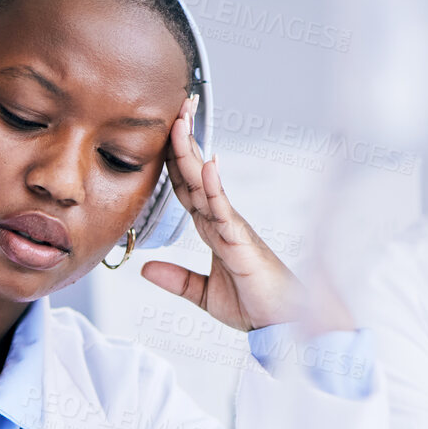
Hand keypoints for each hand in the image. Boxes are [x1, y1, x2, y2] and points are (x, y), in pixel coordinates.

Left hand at [141, 96, 305, 330]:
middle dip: (183, 140)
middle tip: (176, 105)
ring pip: (205, 185)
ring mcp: (233, 228)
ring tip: (180, 122)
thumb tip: (146, 269)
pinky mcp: (242, 242)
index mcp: (212, 229)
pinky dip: (214, 188)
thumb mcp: (205, 294)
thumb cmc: (254, 304)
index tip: (163, 130)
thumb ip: (177, 279)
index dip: (173, 159)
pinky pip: (224, 211)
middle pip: (195, 175)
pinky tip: (206, 165)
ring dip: (191, 153)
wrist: (281, 324)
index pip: (186, 187)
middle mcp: (222, 221)